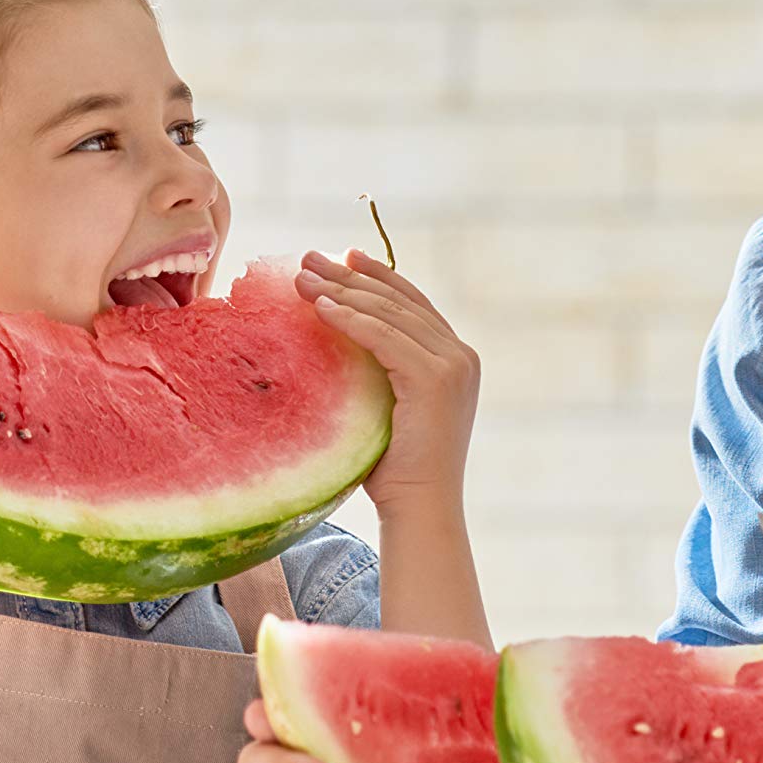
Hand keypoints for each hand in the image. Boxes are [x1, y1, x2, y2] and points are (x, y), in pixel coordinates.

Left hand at [295, 250, 477, 511]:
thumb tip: (332, 338)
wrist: (420, 507)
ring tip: (301, 278)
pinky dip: (349, 319)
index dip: (379, 276)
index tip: (345, 256)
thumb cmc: (395, 469)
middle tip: (309, 258)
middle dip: (351, 276)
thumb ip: (377, 370)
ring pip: (389, 314)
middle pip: (398, 301)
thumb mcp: (386, 405)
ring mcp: (453, 364)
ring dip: (341, 291)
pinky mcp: (437, 378)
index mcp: (455, 358)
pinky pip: (384, 336)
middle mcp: (461, 355)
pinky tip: (318, 307)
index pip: (413, 303)